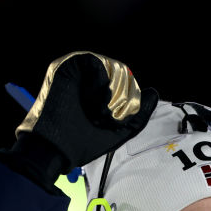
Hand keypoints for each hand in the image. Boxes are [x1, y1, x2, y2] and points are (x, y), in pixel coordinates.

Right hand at [16, 51, 157, 172]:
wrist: (57, 148)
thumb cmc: (85, 142)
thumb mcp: (121, 129)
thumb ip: (140, 112)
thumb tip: (153, 92)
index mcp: (100, 93)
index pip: (128, 84)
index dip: (130, 99)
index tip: (114, 120)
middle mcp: (89, 80)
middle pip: (123, 74)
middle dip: (121, 97)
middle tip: (103, 117)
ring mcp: (77, 72)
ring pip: (112, 67)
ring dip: (111, 92)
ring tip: (98, 112)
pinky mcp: (67, 66)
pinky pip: (95, 62)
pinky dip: (100, 82)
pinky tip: (93, 100)